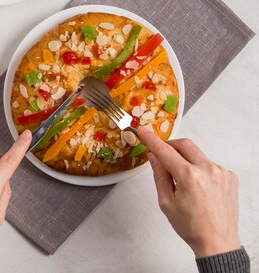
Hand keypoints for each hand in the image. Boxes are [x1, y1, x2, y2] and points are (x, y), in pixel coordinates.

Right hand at [138, 128, 240, 257]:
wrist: (217, 242)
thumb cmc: (193, 227)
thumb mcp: (166, 202)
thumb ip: (159, 175)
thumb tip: (155, 157)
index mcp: (189, 177)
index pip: (165, 151)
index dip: (152, 140)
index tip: (144, 131)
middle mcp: (208, 170)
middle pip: (184, 144)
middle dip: (170, 146)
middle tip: (161, 154)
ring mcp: (221, 172)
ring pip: (197, 154)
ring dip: (186, 160)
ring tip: (183, 182)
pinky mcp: (230, 176)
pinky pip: (209, 164)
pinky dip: (200, 169)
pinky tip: (198, 186)